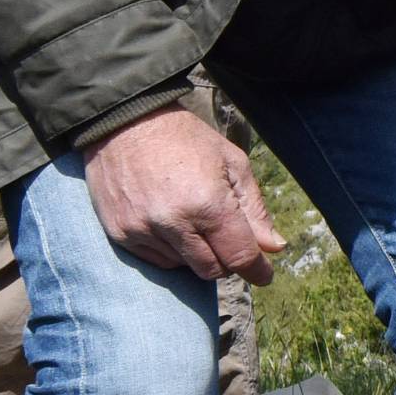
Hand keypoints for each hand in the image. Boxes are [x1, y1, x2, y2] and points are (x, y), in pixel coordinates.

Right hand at [82, 108, 286, 284]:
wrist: (124, 121)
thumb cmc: (186, 139)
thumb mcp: (232, 163)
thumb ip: (255, 210)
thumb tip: (274, 248)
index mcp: (207, 204)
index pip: (240, 257)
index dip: (258, 270)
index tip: (264, 273)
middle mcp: (173, 223)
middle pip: (212, 271)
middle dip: (226, 260)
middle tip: (226, 237)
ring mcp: (143, 231)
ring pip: (184, 267)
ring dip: (197, 253)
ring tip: (192, 220)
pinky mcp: (120, 234)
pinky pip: (156, 261)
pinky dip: (171, 250)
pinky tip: (170, 223)